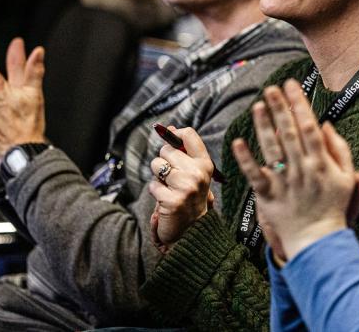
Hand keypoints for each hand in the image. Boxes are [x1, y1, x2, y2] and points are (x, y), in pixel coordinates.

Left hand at [148, 126, 216, 250]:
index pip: (189, 135)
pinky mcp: (172, 201)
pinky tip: (166, 200)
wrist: (193, 231)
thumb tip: (170, 127)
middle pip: (166, 150)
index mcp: (205, 164)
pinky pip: (152, 185)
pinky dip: (155, 192)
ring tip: (169, 188)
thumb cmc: (190, 197)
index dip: (175, 135)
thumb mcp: (194, 173)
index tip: (172, 142)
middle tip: (173, 178)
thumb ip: (184, 152)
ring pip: (156, 166)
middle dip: (164, 162)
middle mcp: (198, 173)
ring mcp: (186, 187)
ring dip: (158, 177)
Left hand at [232, 79, 358, 260]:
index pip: (309, 127)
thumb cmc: (334, 207)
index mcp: (321, 163)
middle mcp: (302, 170)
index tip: (292, 85)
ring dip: (263, 126)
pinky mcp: (268, 196)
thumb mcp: (347, 177)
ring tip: (258, 106)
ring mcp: (284, 183)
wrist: (318, 242)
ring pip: (272, 149)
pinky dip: (246, 159)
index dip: (299, 104)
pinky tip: (238, 142)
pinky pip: (255, 175)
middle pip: (289, 133)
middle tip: (271, 88)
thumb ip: (339, 149)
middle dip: (280, 108)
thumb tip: (326, 123)